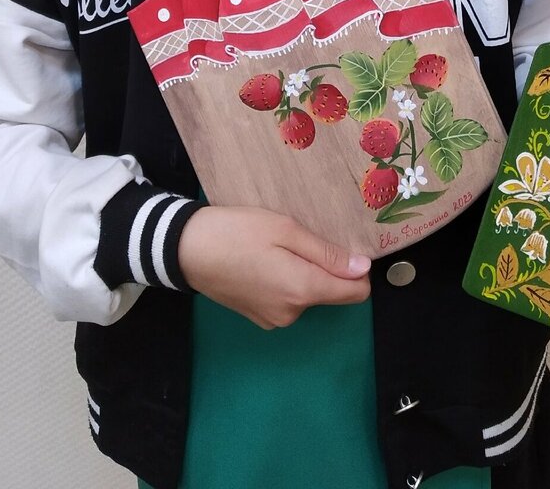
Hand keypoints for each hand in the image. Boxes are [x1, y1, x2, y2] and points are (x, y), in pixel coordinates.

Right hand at [178, 206, 370, 329]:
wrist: (187, 250)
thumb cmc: (239, 232)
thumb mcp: (286, 230)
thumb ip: (326, 253)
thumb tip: (363, 269)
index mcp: (302, 290)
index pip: (356, 293)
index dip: (357, 270)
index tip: (343, 247)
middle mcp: (292, 313)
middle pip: (330, 293)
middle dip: (324, 267)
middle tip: (298, 238)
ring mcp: (273, 319)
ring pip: (307, 295)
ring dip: (301, 273)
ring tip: (276, 248)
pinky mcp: (258, 317)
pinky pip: (287, 300)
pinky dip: (284, 282)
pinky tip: (263, 262)